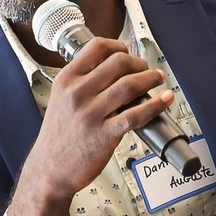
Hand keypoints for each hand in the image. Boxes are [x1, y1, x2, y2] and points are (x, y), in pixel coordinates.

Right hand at [8, 38, 171, 215]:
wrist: (50, 169)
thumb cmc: (59, 135)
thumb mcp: (61, 99)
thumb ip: (83, 81)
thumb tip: (115, 67)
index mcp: (66, 80)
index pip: (97, 47)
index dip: (119, 46)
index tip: (128, 53)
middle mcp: (77, 93)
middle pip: (118, 62)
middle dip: (139, 63)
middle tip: (146, 70)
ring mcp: (90, 114)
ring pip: (129, 85)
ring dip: (150, 78)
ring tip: (158, 79)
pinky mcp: (104, 135)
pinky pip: (135, 115)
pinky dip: (155, 104)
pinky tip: (165, 99)